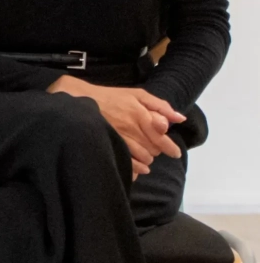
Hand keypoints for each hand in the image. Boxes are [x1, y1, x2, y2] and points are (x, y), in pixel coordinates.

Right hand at [48, 76, 184, 177]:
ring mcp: (121, 138)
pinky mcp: (111, 146)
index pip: (162, 137)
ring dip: (147, 158)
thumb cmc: (113, 97)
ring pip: (144, 158)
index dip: (170, 148)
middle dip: (156, 149)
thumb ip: (160, 106)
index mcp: (141, 114)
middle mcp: (132, 127)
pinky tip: (140, 167)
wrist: (83, 100)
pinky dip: (138, 168)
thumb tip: (181, 119)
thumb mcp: (137, 94)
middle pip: (154, 149)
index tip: (174, 152)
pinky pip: (131, 164)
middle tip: (151, 145)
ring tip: (143, 152)